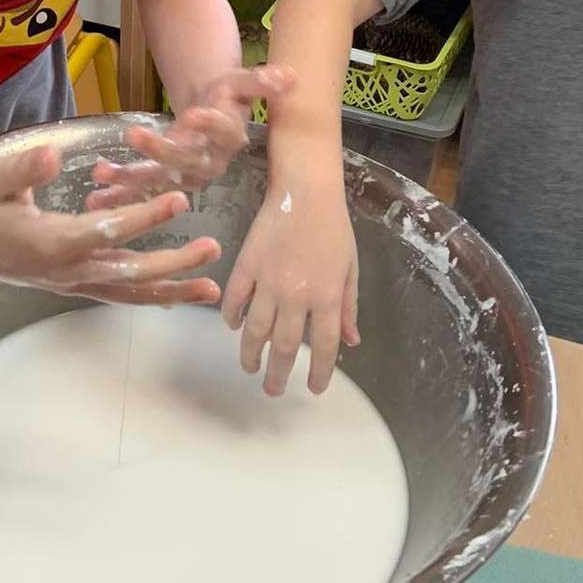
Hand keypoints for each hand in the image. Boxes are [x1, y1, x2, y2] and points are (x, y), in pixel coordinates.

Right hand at [0, 144, 220, 306]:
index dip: (145, 216)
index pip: (107, 230)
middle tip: (212, 247)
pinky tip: (180, 295)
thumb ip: (24, 168)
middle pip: (130, 271)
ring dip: (173, 290)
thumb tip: (54, 155)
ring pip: (130, 292)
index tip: (180, 198)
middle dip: (174, 262)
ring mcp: (75, 282)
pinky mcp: (78, 284)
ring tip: (212, 288)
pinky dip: (152, 296)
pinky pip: (121, 294)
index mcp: (51, 241)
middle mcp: (68, 270)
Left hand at [88, 66, 296, 206]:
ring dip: (130, 179)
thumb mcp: (241, 80)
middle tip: (134, 134)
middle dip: (160, 151)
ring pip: (158, 180)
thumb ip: (260, 80)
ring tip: (101, 173)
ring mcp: (183, 176)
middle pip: (186, 160)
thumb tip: (291, 75)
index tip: (194, 113)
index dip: (210, 124)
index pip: (223, 131)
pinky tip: (92, 196)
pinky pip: (139, 190)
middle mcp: (208, 163)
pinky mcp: (162, 181)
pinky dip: (116, 193)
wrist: (213, 111)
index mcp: (229, 138)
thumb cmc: (226, 95)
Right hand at [221, 177, 358, 395]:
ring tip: (250, 367)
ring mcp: (268, 281)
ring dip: (250, 353)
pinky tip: (234, 326)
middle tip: (273, 390)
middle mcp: (296, 295)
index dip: (319, 372)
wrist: (304, 191)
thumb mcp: (350, 268)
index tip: (313, 389)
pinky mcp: (246, 265)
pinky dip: (231, 316)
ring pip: (255, 329)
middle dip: (278, 374)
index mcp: (327, 297)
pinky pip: (234, 299)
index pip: (323, 346)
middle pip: (284, 346)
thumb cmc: (333, 227)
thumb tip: (351, 341)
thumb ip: (349, 307)